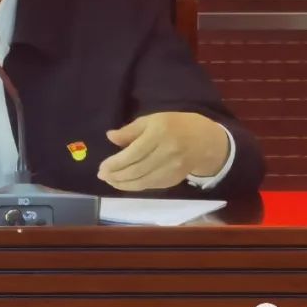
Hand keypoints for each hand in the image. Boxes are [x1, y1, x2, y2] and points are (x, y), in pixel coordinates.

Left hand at [97, 112, 229, 191]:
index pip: (133, 152)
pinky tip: (124, 183)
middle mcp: (166, 152)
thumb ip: (130, 130)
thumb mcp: (152, 120)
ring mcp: (172, 168)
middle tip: (102, 175)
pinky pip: (150, 185)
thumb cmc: (174, 125)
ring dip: (123, 184)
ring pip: (143, 181)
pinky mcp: (174, 179)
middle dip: (116, 175)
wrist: (204, 140)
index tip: (101, 167)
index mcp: (159, 132)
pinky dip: (135, 186)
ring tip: (110, 181)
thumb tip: (109, 137)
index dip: (115, 163)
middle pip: (137, 169)